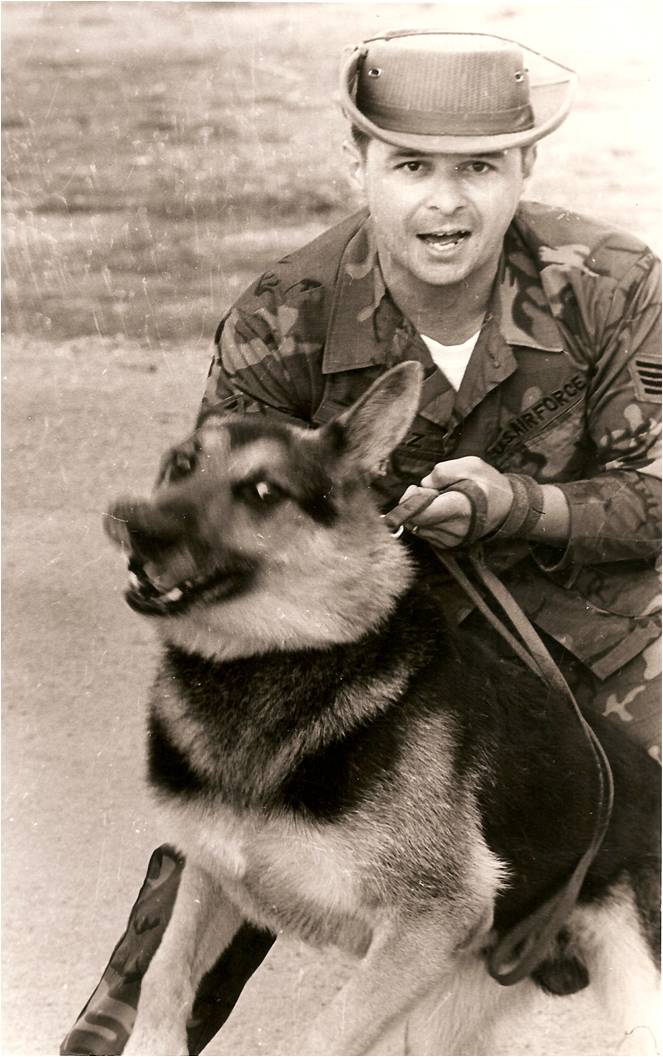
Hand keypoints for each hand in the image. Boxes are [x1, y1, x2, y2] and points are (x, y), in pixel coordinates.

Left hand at [399, 456, 513, 547]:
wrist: (507, 508)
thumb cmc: (489, 484)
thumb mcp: (471, 465)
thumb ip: (443, 471)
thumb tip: (424, 484)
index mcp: (459, 509)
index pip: (421, 514)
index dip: (410, 501)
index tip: (415, 489)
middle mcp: (454, 530)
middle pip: (415, 521)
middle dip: (415, 504)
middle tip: (430, 491)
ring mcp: (451, 540)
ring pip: (418, 527)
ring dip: (422, 512)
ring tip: (440, 501)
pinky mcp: (448, 545)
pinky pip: (426, 532)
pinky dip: (428, 521)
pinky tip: (442, 511)